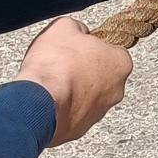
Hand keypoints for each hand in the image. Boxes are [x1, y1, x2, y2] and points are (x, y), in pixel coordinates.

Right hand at [13, 17, 131, 146]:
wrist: (37, 101)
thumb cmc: (55, 63)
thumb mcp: (64, 27)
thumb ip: (78, 27)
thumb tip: (78, 32)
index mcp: (121, 64)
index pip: (112, 50)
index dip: (92, 46)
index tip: (76, 47)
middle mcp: (116, 91)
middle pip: (102, 75)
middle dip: (85, 70)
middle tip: (62, 65)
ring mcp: (99, 113)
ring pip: (88, 96)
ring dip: (73, 90)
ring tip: (52, 84)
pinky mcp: (80, 129)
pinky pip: (72, 113)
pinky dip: (62, 107)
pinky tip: (48, 100)